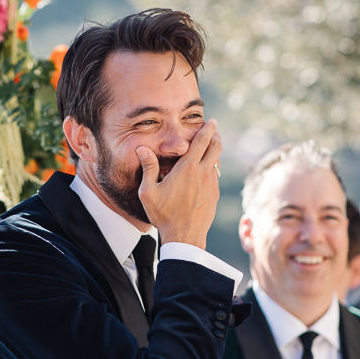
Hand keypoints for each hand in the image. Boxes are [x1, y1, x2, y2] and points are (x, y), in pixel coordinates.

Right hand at [136, 119, 221, 248]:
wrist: (185, 237)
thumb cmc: (164, 214)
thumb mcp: (148, 192)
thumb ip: (148, 168)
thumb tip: (142, 148)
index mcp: (188, 168)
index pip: (202, 141)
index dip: (208, 128)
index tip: (212, 121)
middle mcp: (203, 173)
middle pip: (217, 147)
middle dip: (216, 136)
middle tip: (213, 131)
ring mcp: (212, 185)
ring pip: (217, 162)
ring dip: (214, 154)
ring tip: (207, 151)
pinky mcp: (215, 195)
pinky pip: (215, 177)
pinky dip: (211, 170)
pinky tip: (203, 174)